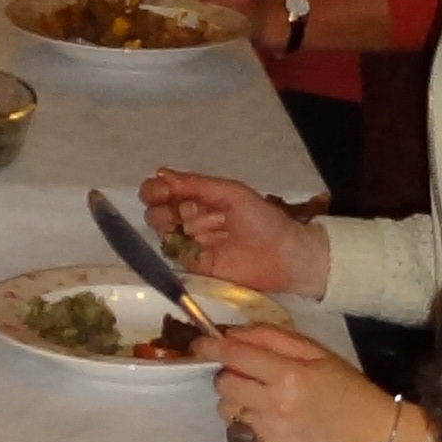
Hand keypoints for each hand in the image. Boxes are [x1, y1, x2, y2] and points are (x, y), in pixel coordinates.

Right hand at [142, 170, 330, 302]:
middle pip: (159, 212)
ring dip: (164, 225)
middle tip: (171, 212)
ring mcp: (193, 243)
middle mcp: (193, 220)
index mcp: (201, 199)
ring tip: (178, 225)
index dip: (156, 190)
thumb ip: (197, 185)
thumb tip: (162, 175)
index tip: (160, 192)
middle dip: (158, 208)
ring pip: (162, 232)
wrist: (285, 255)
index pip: (167, 191)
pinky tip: (179, 241)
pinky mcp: (196, 266)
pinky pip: (174, 255)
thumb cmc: (263, 220)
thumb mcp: (231, 193)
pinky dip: (171, 247)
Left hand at [208, 319, 412, 441]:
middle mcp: (275, 406)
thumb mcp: (316, 352)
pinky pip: (243, 432)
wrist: (372, 434)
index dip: (210, 347)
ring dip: (236, 400)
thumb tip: (233, 334)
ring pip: (228, 411)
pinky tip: (274, 419)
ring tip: (259, 398)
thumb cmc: (346, 387)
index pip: (234, 356)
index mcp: (288, 375)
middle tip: (245, 373)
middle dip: (227, 374)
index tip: (200, 343)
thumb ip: (273, 338)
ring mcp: (271, 434)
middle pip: (223, 385)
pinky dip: (251, 422)